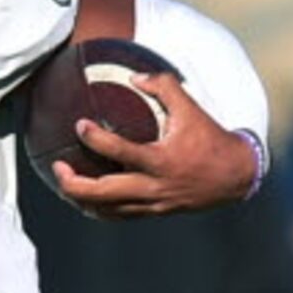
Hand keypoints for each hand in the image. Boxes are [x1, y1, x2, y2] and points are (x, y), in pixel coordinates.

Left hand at [49, 73, 257, 218]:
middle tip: (57, 166)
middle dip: (74, 183)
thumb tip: (134, 77)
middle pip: (104, 193)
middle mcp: (154, 186)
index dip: (96, 139)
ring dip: (81, 199)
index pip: (120, 151)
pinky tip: (86, 200)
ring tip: (64, 183)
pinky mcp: (155, 212)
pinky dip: (100, 209)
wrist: (235, 177)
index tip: (79, 125)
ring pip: (107, 210)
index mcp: (161, 160)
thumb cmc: (211, 139)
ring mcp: (153, 203)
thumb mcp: (191, 108)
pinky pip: (120, 216)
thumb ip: (163, 86)